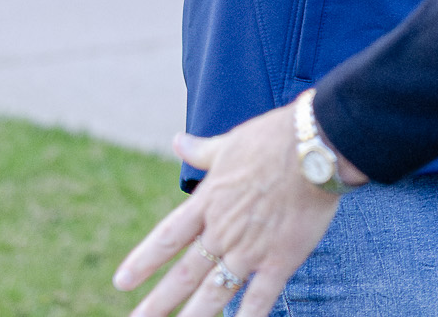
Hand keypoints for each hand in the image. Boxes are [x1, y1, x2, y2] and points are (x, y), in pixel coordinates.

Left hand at [113, 108, 362, 316]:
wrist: (316, 145)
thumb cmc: (274, 137)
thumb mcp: (231, 143)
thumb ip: (202, 150)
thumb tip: (177, 141)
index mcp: (208, 202)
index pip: (167, 238)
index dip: (143, 262)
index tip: (121, 283)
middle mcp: (223, 231)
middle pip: (184, 275)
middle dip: (157, 304)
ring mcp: (250, 249)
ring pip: (214, 294)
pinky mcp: (280, 259)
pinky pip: (259, 298)